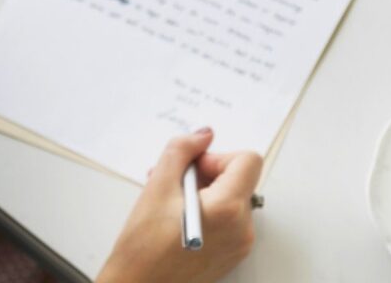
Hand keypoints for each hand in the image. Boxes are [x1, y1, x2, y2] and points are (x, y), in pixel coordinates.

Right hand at [96, 128, 262, 282]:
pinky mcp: (231, 255)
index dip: (218, 157)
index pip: (247, 161)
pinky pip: (228, 220)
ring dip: (204, 192)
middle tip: (175, 183)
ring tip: (171, 202)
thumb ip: (181, 151)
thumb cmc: (143, 246)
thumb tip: (202, 135)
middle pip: (239, 180)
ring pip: (232, 199)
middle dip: (207, 175)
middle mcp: (242, 229)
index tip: (194, 168)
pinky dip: (208, 212)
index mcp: (228, 209)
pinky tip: (179, 219)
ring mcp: (239, 245)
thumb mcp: (157, 186)